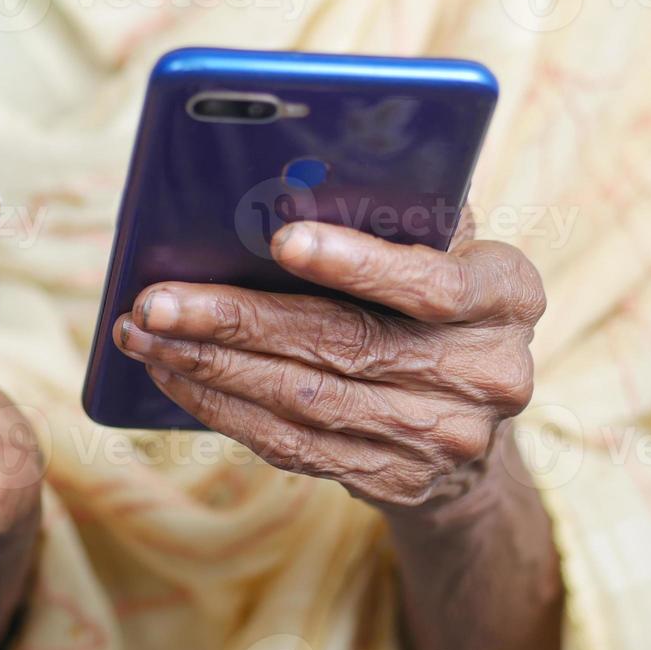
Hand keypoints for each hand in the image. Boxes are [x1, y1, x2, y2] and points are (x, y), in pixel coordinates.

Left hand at [112, 220, 546, 510]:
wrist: (471, 419)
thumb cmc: (433, 290)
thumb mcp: (441, 241)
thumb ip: (397, 207)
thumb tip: (296, 170)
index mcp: (508, 294)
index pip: (432, 283)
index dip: (357, 263)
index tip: (279, 239)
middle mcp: (489, 373)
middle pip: (344, 346)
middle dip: (236, 320)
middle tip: (154, 301)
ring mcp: (444, 438)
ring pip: (305, 401)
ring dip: (209, 369)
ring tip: (142, 335)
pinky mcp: (397, 480)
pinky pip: (292, 445)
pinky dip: (223, 409)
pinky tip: (174, 378)